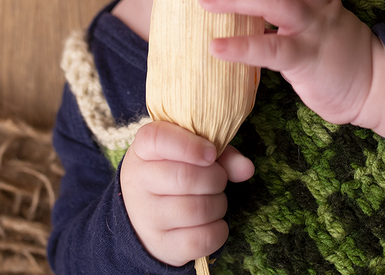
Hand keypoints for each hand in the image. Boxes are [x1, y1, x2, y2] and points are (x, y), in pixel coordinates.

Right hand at [120, 121, 254, 266]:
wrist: (144, 212)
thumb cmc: (174, 171)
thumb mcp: (190, 152)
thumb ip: (221, 154)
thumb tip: (247, 169)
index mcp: (143, 150)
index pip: (158, 139)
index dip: (190, 145)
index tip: (211, 153)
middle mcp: (138, 181)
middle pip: (186, 177)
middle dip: (216, 178)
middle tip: (218, 179)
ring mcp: (146, 216)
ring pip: (196, 210)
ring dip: (219, 204)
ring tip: (214, 200)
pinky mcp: (160, 244)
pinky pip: (200, 240)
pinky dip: (218, 230)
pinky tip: (213, 222)